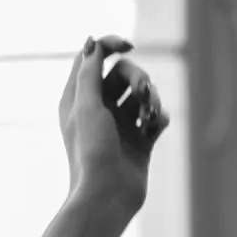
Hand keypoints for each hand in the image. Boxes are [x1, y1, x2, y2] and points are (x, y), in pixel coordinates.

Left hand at [59, 36, 163, 210]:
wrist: (108, 195)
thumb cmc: (91, 151)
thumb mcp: (86, 106)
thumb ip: (89, 72)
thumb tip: (92, 41)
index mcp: (78, 98)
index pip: (93, 57)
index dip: (110, 45)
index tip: (129, 44)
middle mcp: (98, 109)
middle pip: (123, 73)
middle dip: (137, 77)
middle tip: (142, 92)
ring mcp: (120, 125)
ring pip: (143, 94)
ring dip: (151, 98)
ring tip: (149, 116)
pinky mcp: (140, 141)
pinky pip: (156, 117)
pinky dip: (159, 117)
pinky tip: (155, 127)